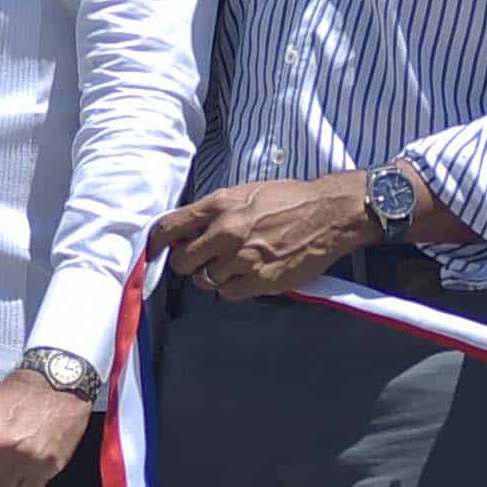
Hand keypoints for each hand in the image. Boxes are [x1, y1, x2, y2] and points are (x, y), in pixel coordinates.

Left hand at [153, 173, 377, 300]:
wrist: (327, 214)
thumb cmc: (287, 199)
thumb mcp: (245, 192)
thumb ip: (214, 211)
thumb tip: (187, 229)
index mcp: (219, 205)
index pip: (169, 227)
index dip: (159, 242)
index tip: (159, 249)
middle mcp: (226, 232)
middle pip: (182, 262)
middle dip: (189, 263)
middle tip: (203, 260)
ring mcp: (242, 259)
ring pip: (205, 281)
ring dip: (214, 277)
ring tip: (233, 266)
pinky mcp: (260, 280)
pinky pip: (228, 294)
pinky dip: (234, 289)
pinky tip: (247, 275)